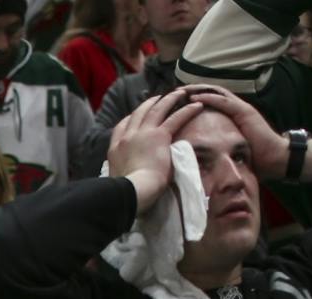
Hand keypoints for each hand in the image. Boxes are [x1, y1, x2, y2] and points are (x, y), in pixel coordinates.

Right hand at [105, 88, 207, 213]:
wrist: (133, 190)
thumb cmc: (127, 191)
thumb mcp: (120, 176)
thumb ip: (126, 167)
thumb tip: (133, 170)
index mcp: (115, 149)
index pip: (121, 127)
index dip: (130, 118)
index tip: (136, 114)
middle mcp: (127, 137)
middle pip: (138, 113)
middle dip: (149, 103)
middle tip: (159, 97)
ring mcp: (142, 134)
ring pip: (156, 110)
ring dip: (169, 99)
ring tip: (180, 93)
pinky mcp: (159, 136)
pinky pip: (175, 118)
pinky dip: (186, 110)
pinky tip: (196, 105)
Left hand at [178, 84, 292, 179]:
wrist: (274, 159)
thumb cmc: (253, 159)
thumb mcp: (227, 151)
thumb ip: (214, 149)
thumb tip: (194, 158)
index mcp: (230, 117)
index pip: (209, 102)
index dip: (192, 99)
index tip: (174, 101)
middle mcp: (235, 109)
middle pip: (210, 93)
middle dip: (191, 91)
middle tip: (173, 91)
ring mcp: (241, 108)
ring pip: (215, 93)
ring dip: (197, 90)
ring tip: (181, 90)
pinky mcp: (245, 112)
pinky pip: (223, 101)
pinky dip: (208, 98)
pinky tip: (194, 97)